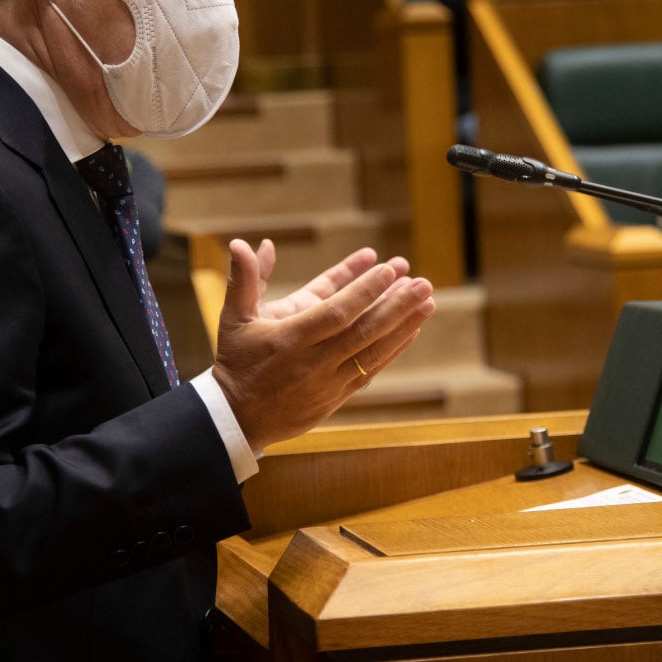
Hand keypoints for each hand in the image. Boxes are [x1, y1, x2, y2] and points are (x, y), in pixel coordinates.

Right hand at [211, 241, 434, 451]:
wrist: (236, 418)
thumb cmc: (236, 362)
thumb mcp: (233, 318)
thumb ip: (244, 280)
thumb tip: (241, 243)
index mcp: (290, 339)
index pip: (335, 313)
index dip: (364, 292)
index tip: (388, 270)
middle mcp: (314, 362)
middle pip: (363, 331)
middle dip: (396, 306)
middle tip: (423, 283)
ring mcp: (328, 382)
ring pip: (373, 353)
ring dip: (403, 326)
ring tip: (427, 302)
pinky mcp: (336, 397)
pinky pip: (370, 371)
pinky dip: (392, 350)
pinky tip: (411, 330)